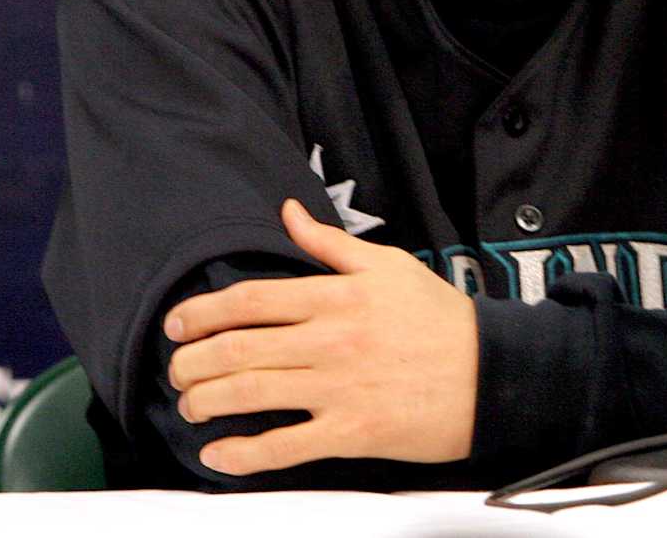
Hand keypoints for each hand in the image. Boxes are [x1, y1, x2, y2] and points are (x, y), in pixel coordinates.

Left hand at [164, 198, 478, 474]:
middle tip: (176, 370)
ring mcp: (339, 388)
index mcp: (336, 296)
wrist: (490, 374)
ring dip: (205, 401)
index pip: (250, 299)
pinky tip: (217, 454)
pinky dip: (243, 454)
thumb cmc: (439, 318)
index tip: (177, 323)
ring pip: (250, 393)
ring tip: (189, 405)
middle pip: (238, 347)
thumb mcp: (387, 265)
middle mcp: (330, 339)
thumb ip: (329, 244)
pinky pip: (285, 446)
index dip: (201, 311)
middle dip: (191, 361)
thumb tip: (287, 213)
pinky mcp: (351, 431)